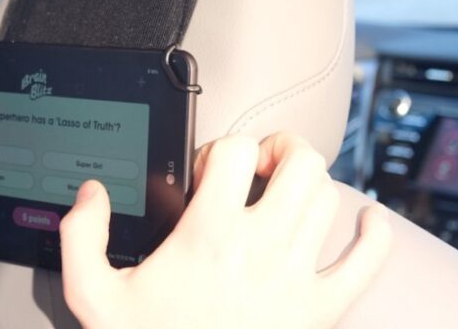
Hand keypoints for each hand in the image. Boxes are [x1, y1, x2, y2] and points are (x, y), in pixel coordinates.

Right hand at [59, 133, 391, 328]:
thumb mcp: (93, 296)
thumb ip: (81, 236)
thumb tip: (91, 194)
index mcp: (208, 236)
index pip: (234, 151)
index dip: (219, 147)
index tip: (207, 172)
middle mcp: (261, 247)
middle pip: (300, 162)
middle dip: (279, 150)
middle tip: (258, 166)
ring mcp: (299, 277)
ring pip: (330, 198)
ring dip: (311, 185)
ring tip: (288, 193)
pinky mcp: (324, 310)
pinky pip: (370, 261)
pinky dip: (375, 235)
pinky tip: (367, 223)